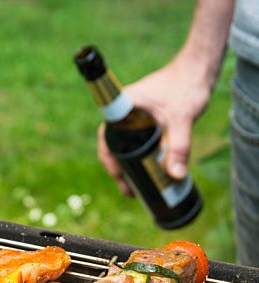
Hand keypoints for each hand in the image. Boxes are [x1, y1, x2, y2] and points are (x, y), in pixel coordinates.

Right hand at [97, 56, 212, 194]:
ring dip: (127, 166)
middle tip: (129, 191)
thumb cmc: (188, 85)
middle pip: (112, 146)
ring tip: (137, 188)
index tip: (118, 177)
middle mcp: (124, 111)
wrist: (199, 67)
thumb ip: (180, 147)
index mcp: (124, 106)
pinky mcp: (144, 119)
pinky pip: (135, 142)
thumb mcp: (183, 119)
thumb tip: (177, 176)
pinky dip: (138, 158)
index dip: (108, 160)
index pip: (106, 138)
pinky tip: (147, 172)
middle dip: (118, 171)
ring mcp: (133, 115)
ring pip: (124, 146)